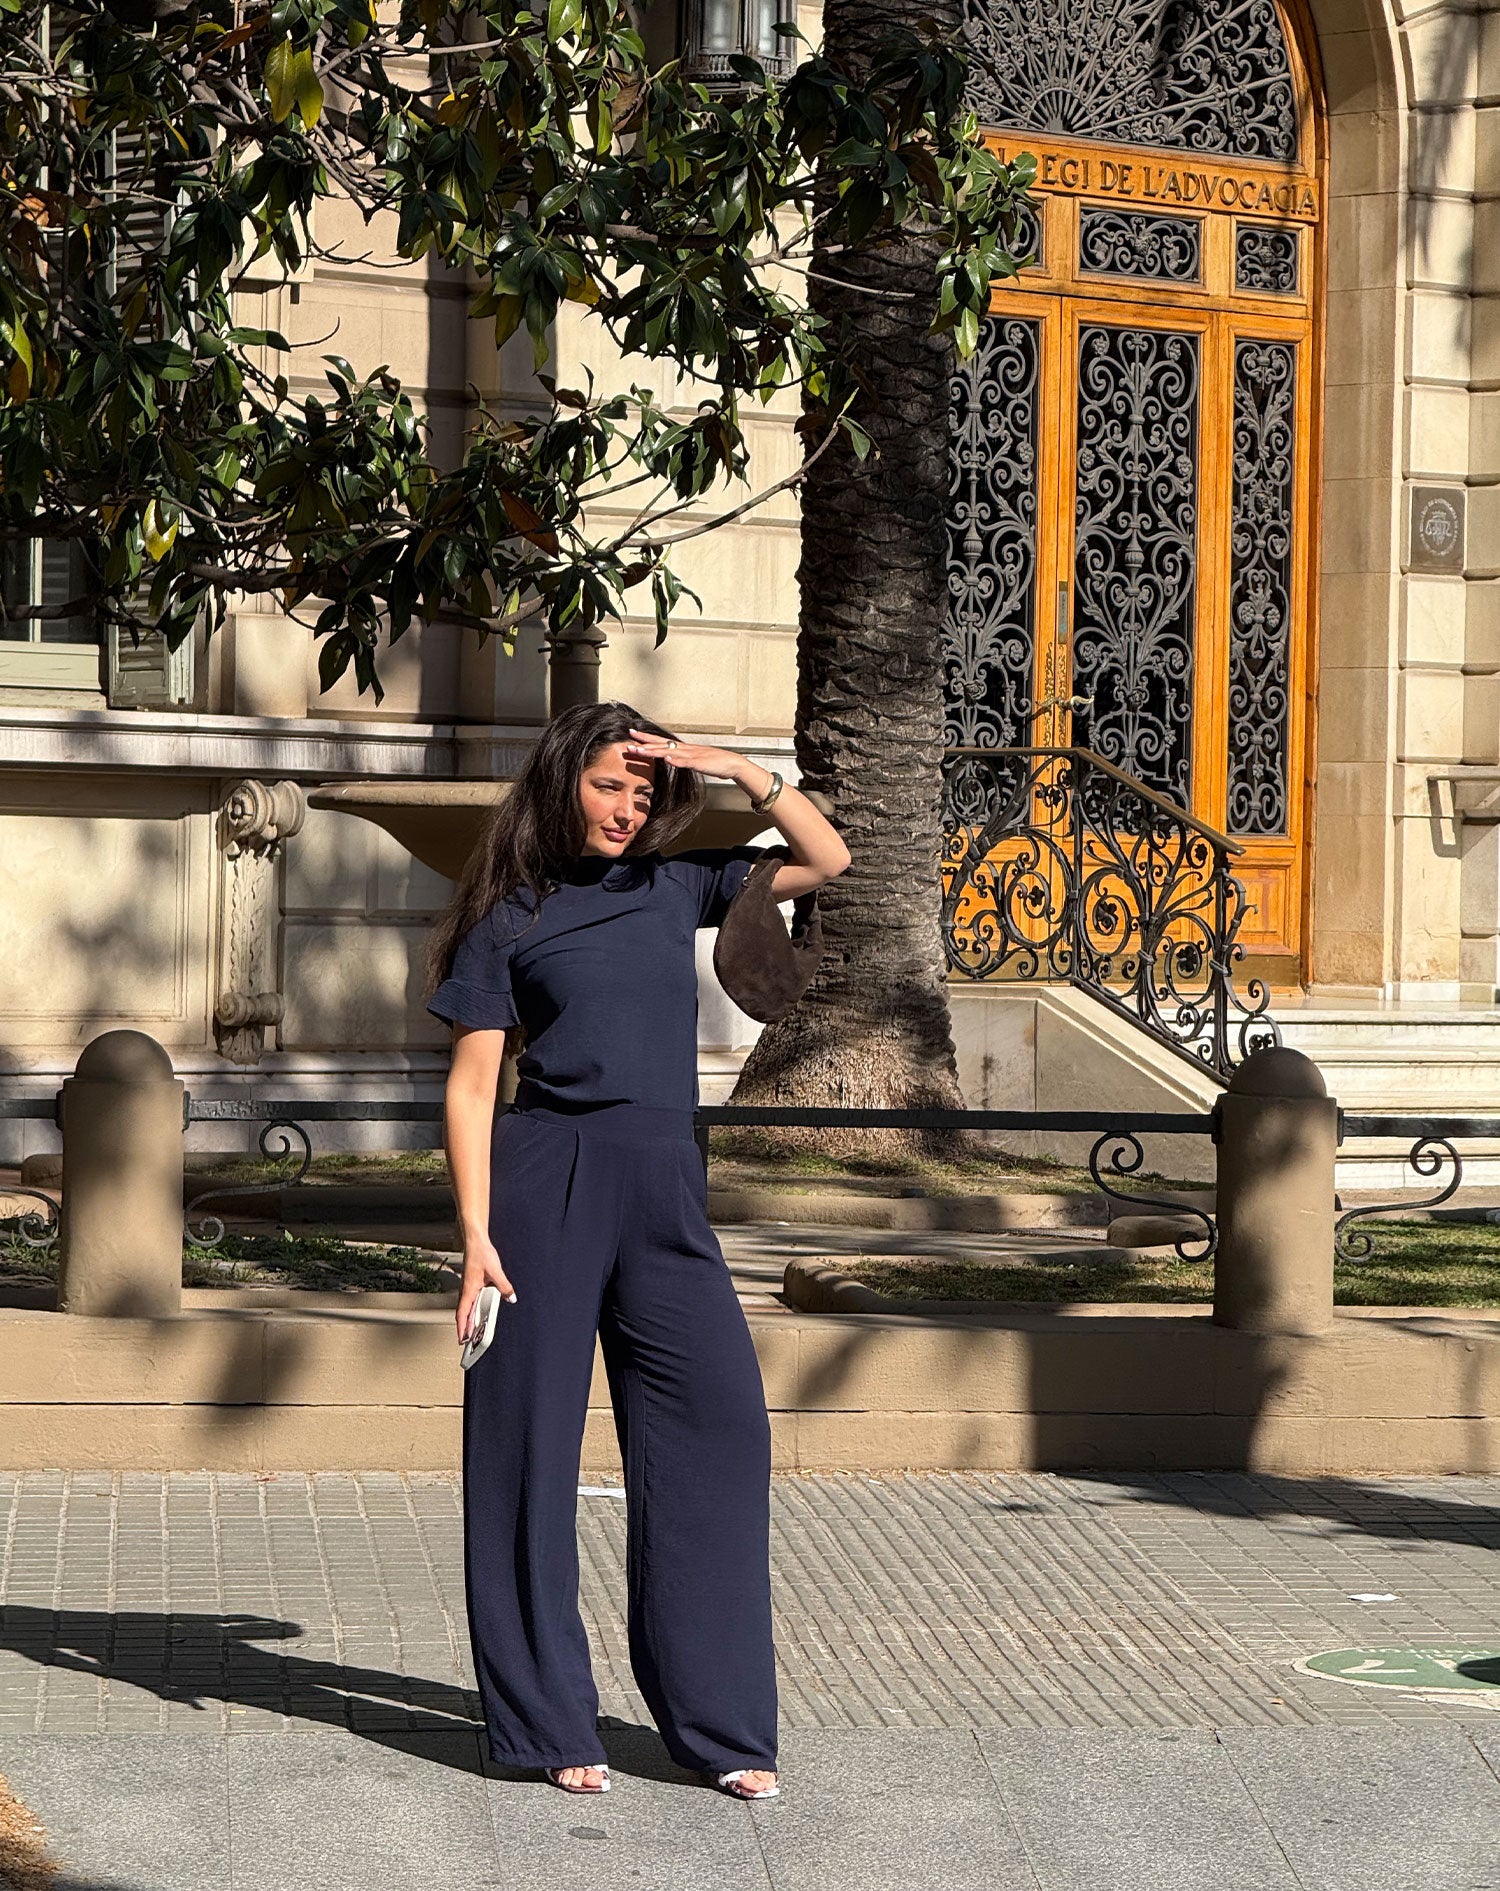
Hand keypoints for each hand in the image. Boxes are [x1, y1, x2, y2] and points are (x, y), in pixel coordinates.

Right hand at [456, 1234, 515, 1343]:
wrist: (476, 1240)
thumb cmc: (481, 1253)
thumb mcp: (496, 1271)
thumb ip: (504, 1286)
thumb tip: (511, 1297)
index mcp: (469, 1290)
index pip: (462, 1314)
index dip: (462, 1328)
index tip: (461, 1340)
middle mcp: (466, 1290)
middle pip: (463, 1314)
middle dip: (464, 1329)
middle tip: (466, 1342)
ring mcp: (468, 1287)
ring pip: (466, 1308)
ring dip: (468, 1320)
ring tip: (472, 1332)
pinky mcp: (472, 1283)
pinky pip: (471, 1301)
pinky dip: (472, 1310)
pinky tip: (478, 1313)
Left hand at [622, 728, 757, 790]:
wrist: (731, 763)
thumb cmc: (713, 762)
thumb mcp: (693, 760)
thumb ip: (680, 759)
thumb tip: (667, 758)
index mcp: (682, 749)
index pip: (660, 741)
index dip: (645, 738)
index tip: (631, 735)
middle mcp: (684, 749)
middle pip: (660, 745)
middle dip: (643, 743)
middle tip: (627, 741)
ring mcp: (691, 755)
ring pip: (669, 752)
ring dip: (654, 751)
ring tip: (640, 751)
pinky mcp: (699, 763)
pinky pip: (686, 762)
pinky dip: (676, 761)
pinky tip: (666, 759)